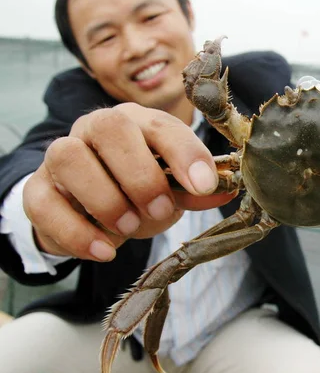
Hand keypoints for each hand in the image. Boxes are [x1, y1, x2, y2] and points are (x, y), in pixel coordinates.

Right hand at [23, 103, 235, 260]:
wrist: (89, 207)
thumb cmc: (138, 191)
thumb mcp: (171, 190)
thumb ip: (194, 190)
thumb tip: (229, 190)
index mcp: (138, 122)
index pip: (161, 125)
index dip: (185, 153)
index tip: (204, 184)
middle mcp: (96, 128)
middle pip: (111, 128)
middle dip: (142, 175)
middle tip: (161, 210)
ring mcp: (61, 155)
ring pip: (69, 157)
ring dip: (106, 198)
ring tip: (131, 228)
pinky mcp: (37, 189)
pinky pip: (44, 203)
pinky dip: (76, 232)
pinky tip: (104, 249)